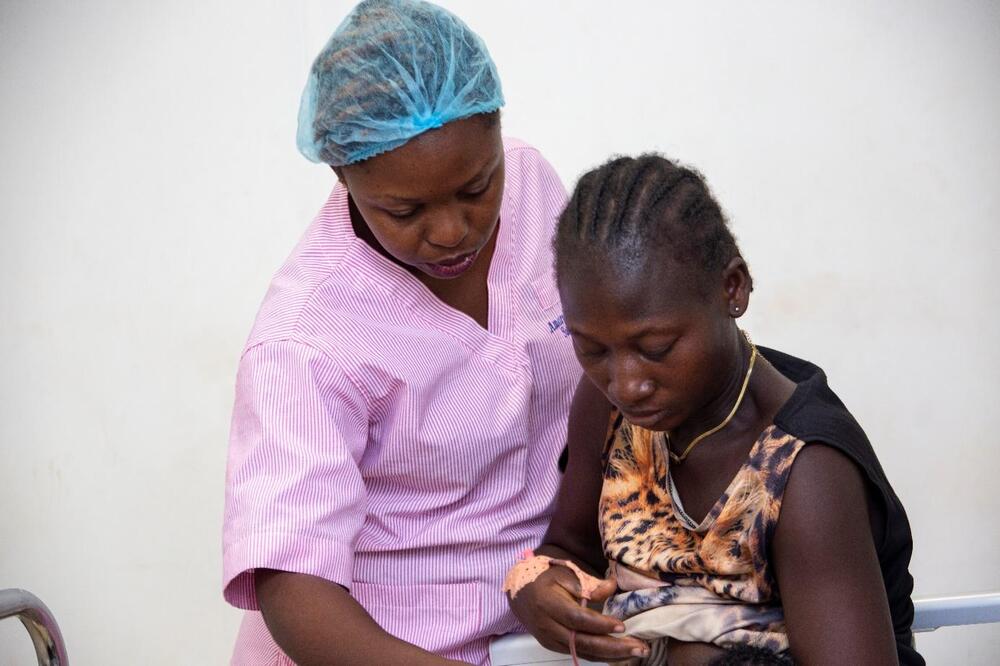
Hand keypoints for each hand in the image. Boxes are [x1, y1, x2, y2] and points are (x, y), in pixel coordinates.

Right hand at [508, 565, 649, 661]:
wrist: (520, 592)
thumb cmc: (545, 578)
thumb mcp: (565, 573)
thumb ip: (588, 583)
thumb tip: (612, 586)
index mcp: (548, 603)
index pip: (577, 619)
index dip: (600, 624)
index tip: (622, 625)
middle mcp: (547, 626)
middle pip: (583, 642)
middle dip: (614, 647)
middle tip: (640, 647)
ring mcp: (549, 640)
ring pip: (583, 653)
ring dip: (612, 656)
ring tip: (637, 652)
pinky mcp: (554, 646)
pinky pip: (579, 654)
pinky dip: (601, 656)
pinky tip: (620, 655)